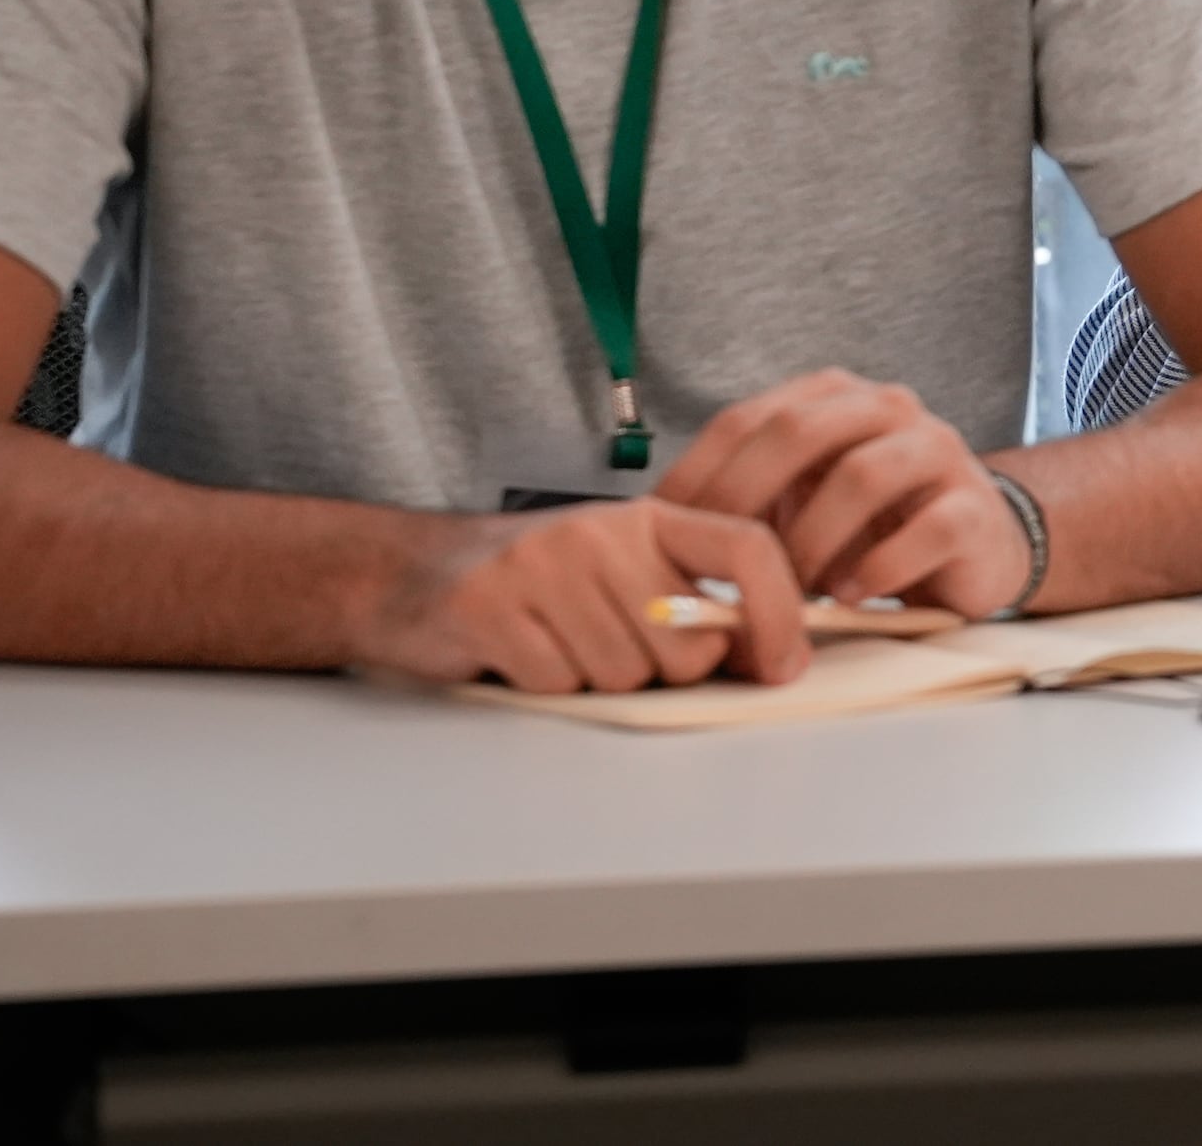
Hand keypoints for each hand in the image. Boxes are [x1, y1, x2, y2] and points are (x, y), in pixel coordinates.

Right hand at [355, 499, 809, 695]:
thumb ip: (696, 606)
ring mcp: (545, 563)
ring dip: (599, 678)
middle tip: (616, 646)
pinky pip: (558, 682)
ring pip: (625, 674)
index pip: (747, 547)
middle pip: (689, 647)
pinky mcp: (491, 604)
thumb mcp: (627, 573)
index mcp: (652, 517)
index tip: (784, 666)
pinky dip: (546, 683)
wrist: (417, 573)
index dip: (780, 611)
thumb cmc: (542, 584)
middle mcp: (603, 530)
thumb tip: (773, 661)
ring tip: (563, 641)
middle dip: (665, 671)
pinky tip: (523, 650)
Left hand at [656, 369, 1036, 616]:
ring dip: (812, 541)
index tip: (663, 533)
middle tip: (719, 562)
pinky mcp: (974, 507)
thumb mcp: (799, 504)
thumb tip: (659, 540)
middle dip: (746, 498)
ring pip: (864, 476)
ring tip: (791, 593)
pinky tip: (851, 596)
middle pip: (802, 431)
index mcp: (832, 398)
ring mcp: (937, 451)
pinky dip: (879, 568)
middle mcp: (886, 409)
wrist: (975, 547)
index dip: (699, 474)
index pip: (748, 419)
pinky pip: (927, 529)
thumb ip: (746, 507)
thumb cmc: (869, 528)